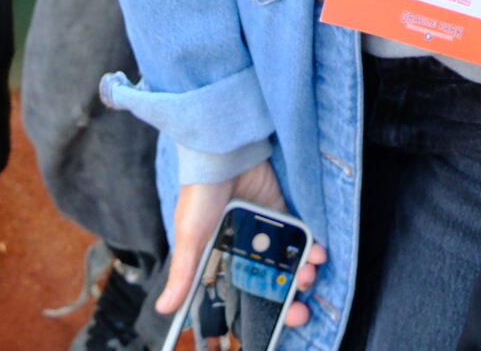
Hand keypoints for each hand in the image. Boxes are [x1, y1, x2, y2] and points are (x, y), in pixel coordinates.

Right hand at [158, 162, 326, 328]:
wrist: (224, 153)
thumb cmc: (200, 195)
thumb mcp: (191, 237)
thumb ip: (184, 273)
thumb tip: (163, 308)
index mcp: (221, 260)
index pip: (242, 295)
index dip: (259, 312)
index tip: (276, 325)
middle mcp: (245, 250)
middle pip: (270, 283)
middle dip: (286, 298)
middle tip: (299, 308)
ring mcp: (265, 232)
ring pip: (288, 263)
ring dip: (302, 274)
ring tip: (308, 276)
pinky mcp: (281, 213)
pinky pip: (300, 237)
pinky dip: (311, 248)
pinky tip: (317, 254)